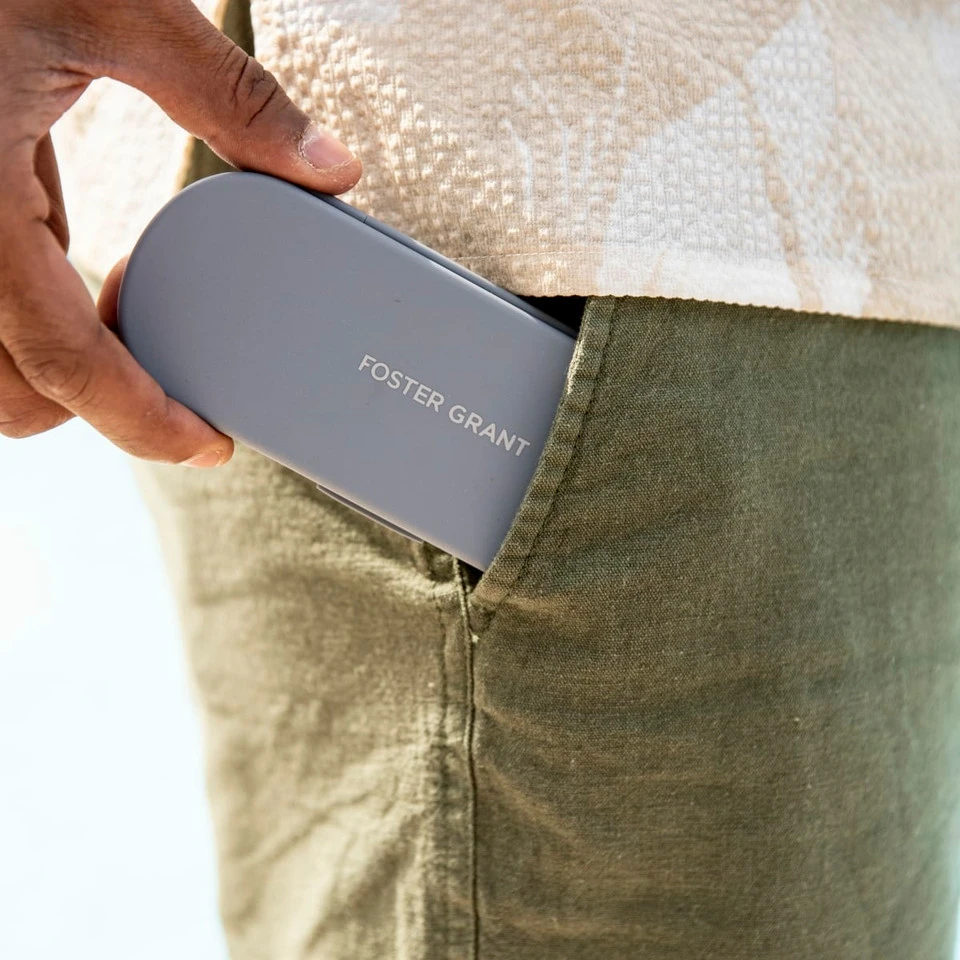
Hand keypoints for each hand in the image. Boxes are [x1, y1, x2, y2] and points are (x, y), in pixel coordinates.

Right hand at [0, 0, 361, 467]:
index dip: (141, 420)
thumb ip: (227, 94)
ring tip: (133, 322)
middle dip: (93, 405)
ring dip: (61, 368)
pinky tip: (84, 267)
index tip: (208, 445)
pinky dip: (39, 314)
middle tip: (174, 377)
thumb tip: (330, 169)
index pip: (61, 361)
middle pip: (14, 394)